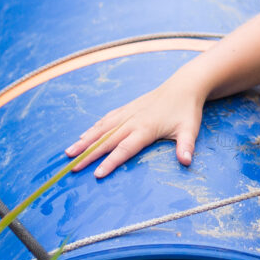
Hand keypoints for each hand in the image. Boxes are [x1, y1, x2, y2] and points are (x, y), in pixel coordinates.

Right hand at [64, 79, 206, 178]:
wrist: (184, 86)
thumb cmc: (187, 110)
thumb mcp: (190, 129)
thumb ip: (186, 146)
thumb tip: (186, 162)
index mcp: (146, 128)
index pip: (124, 149)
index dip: (110, 162)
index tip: (97, 174)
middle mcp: (132, 120)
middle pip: (106, 140)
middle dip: (88, 154)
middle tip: (72, 167)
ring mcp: (127, 113)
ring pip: (101, 129)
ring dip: (84, 141)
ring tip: (69, 152)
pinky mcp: (127, 108)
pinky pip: (106, 120)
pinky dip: (93, 128)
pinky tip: (83, 136)